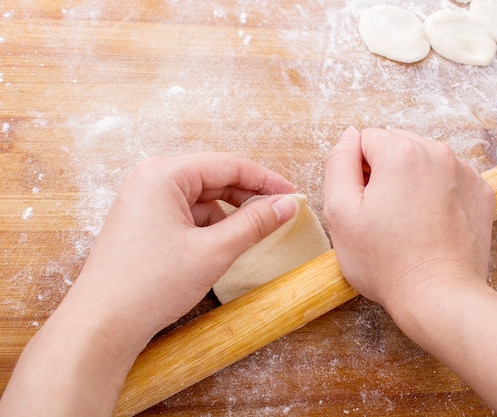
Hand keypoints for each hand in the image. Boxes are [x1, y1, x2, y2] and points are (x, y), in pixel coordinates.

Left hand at [0, 152, 297, 416]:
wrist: (102, 324)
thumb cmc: (151, 285)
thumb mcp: (213, 251)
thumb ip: (254, 223)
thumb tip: (286, 204)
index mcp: (164, 174)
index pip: (228, 165)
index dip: (266, 180)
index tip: (293, 195)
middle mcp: (151, 179)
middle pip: (214, 178)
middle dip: (248, 196)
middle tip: (281, 213)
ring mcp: (144, 200)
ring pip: (202, 198)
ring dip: (230, 213)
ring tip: (256, 231)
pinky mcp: (144, 222)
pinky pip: (187, 213)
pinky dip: (211, 226)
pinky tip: (227, 243)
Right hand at [324, 127, 494, 307]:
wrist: (439, 296)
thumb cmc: (386, 262)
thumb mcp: (340, 212)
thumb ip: (338, 162)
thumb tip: (349, 135)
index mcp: (400, 152)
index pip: (365, 139)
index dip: (356, 171)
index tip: (363, 203)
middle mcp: (437, 152)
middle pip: (396, 145)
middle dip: (385, 172)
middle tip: (383, 214)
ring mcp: (464, 171)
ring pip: (423, 161)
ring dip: (411, 181)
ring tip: (408, 221)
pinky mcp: (481, 192)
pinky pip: (448, 178)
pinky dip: (436, 193)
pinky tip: (430, 223)